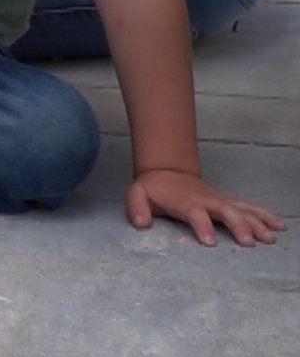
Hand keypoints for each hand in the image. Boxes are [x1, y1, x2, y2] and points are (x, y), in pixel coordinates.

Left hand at [126, 168, 283, 245]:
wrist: (166, 171)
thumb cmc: (152, 188)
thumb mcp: (136, 194)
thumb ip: (136, 208)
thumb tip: (140, 223)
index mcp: (184, 201)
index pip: (195, 213)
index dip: (202, 226)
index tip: (210, 242)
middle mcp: (206, 200)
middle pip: (225, 211)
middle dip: (238, 225)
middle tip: (249, 243)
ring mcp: (219, 200)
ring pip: (241, 210)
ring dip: (257, 222)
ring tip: (271, 237)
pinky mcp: (227, 202)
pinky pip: (249, 208)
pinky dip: (264, 215)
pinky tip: (278, 225)